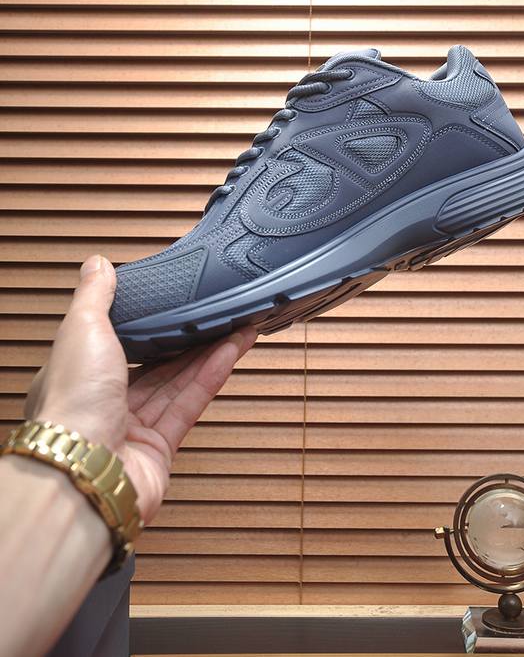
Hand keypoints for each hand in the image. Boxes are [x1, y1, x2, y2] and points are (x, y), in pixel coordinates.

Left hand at [24, 255, 256, 522]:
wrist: (84, 471)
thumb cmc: (71, 403)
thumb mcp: (81, 328)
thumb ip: (95, 296)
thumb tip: (98, 264)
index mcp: (78, 373)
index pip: (115, 342)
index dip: (147, 322)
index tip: (173, 302)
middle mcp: (103, 401)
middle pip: (153, 363)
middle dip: (187, 337)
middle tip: (216, 313)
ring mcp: (132, 427)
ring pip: (177, 381)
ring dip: (210, 352)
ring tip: (239, 326)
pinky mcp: (160, 447)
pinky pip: (190, 402)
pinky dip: (212, 375)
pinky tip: (232, 351)